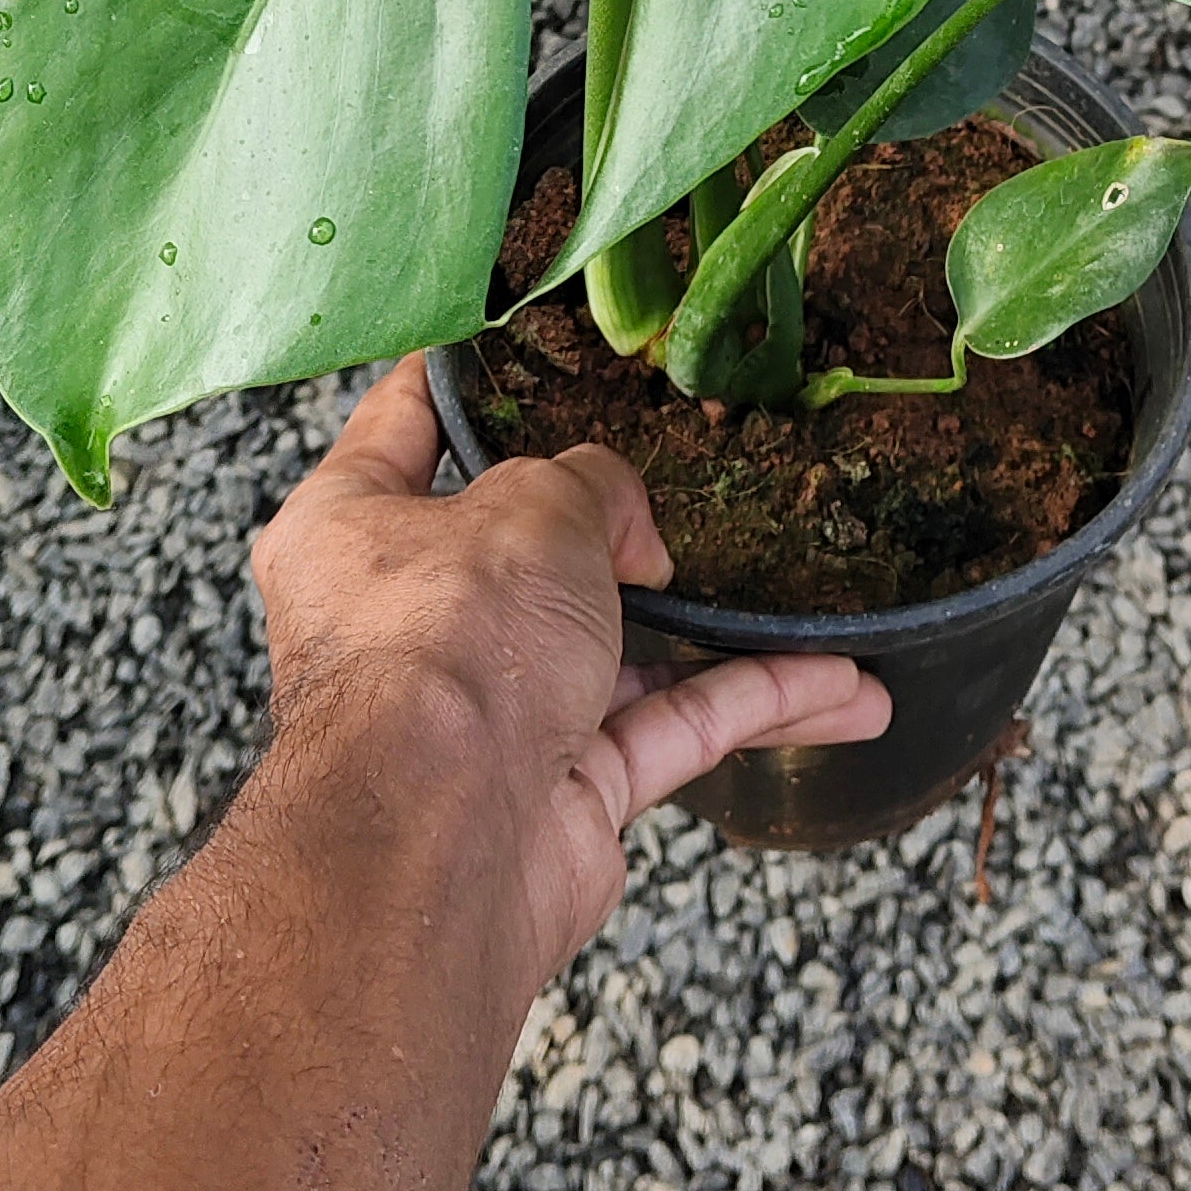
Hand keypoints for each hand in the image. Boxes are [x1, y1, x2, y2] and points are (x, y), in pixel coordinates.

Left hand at [246, 357, 890, 986]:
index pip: (403, 429)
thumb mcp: (533, 504)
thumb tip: (627, 524)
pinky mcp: (559, 795)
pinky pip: (669, 731)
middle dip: (617, 530)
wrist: (444, 843)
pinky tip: (839, 690)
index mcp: (351, 529)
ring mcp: (487, 718)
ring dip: (723, 635)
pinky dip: (752, 707)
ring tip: (814, 603)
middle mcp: (408, 626)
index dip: (461, 383)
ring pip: (619, 653)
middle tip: (691, 486)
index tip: (515, 348)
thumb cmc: (445, 646)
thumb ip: (592, 484)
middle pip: (524, 552)